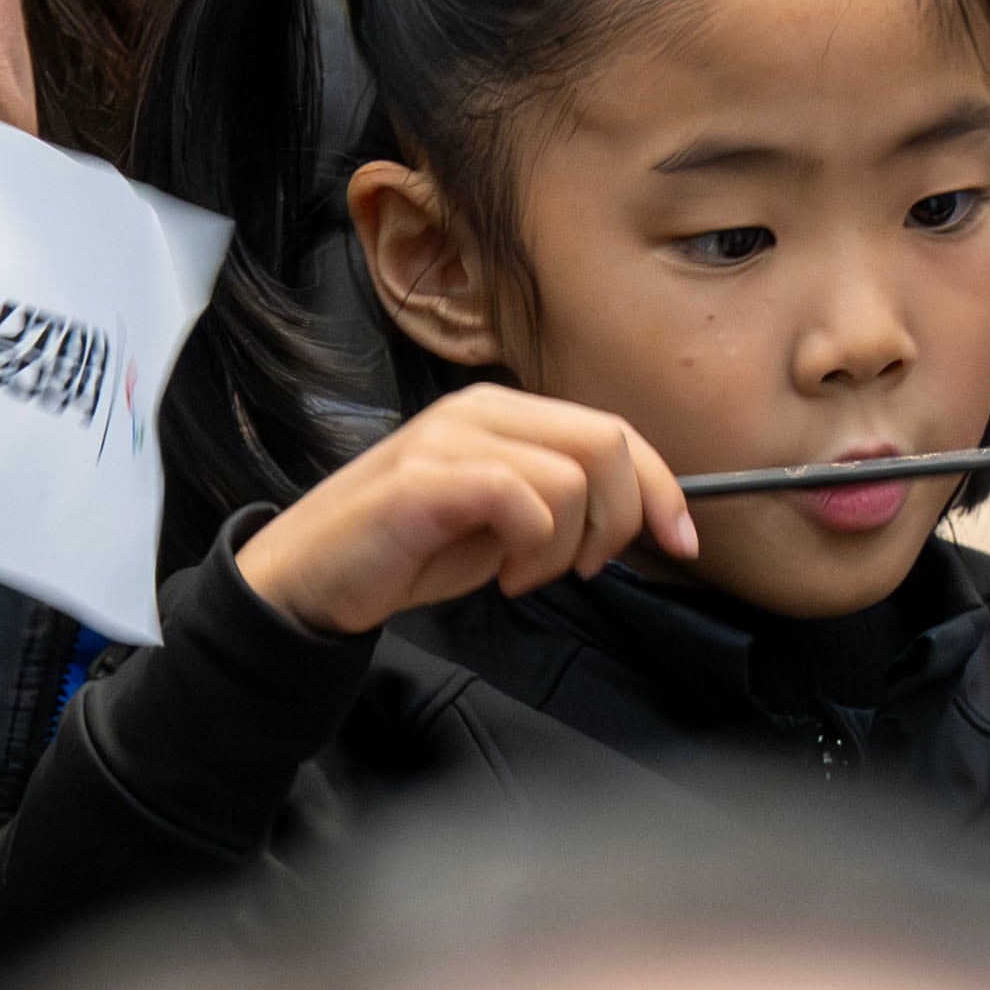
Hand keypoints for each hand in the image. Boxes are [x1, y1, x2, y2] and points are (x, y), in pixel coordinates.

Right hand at [234, 382, 695, 637]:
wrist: (308, 579)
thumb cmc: (404, 551)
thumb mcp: (501, 521)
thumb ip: (560, 500)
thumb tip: (638, 512)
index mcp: (499, 414)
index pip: (610, 429)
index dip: (660, 486)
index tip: (680, 540)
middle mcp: (476, 411)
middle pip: (606, 442)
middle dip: (622, 518)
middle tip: (584, 567)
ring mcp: (448, 440)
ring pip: (572, 478)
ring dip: (566, 546)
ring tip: (522, 573)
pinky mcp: (425, 479)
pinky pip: (523, 501)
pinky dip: (531, 549)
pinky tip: (501, 574)